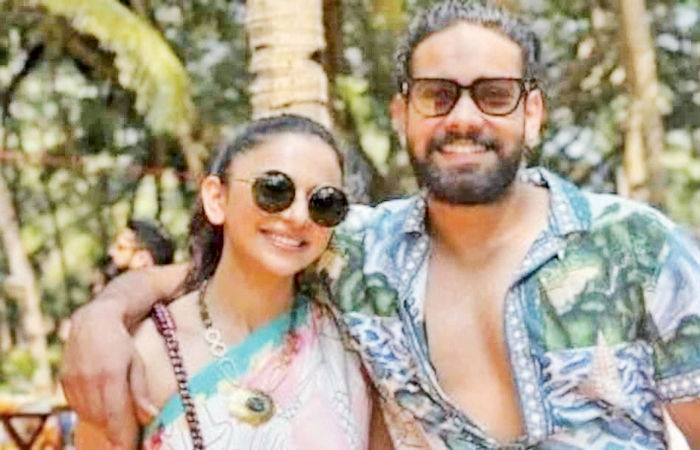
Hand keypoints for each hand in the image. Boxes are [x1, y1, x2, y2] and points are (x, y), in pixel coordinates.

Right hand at [61, 300, 156, 447]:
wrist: (93, 321)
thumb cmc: (123, 342)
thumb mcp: (137, 363)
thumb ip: (140, 392)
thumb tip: (149, 417)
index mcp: (111, 377)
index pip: (117, 419)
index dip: (123, 440)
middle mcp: (89, 382)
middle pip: (103, 421)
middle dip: (115, 434)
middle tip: (126, 441)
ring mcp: (74, 383)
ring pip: (90, 416)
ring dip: (104, 424)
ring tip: (117, 423)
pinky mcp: (65, 383)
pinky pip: (78, 408)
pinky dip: (91, 413)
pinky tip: (102, 409)